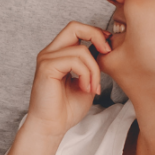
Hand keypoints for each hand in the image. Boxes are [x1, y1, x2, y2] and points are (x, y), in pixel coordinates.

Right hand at [25, 21, 110, 138]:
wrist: (51, 127)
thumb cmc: (66, 109)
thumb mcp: (86, 82)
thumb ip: (91, 65)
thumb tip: (105, 49)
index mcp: (58, 54)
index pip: (76, 29)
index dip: (95, 34)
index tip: (108, 49)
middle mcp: (49, 53)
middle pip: (74, 27)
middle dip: (96, 36)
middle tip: (107, 54)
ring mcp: (46, 59)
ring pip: (81, 50)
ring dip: (94, 70)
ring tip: (92, 88)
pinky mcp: (46, 68)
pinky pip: (74, 61)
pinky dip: (86, 75)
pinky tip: (85, 89)